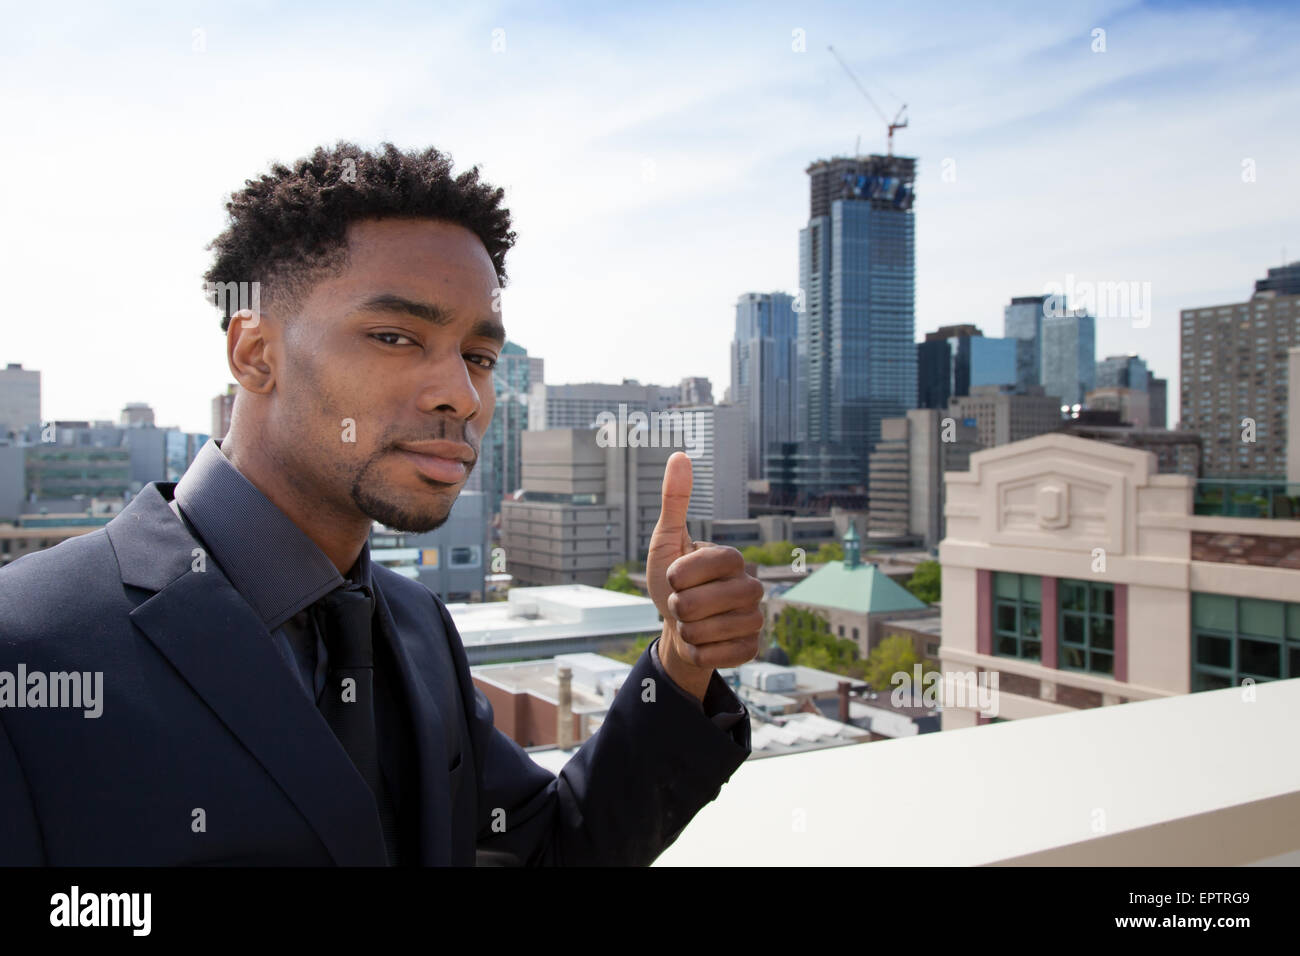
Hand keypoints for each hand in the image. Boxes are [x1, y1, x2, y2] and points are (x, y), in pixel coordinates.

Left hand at [645, 451, 763, 700]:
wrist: (676, 627)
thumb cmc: (671, 581)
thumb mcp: (666, 541)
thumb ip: (674, 501)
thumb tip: (679, 455)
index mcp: (733, 559)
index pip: (710, 563)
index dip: (681, 573)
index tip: (673, 576)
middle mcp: (752, 587)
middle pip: (702, 603)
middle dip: (678, 606)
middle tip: (681, 603)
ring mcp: (754, 619)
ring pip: (707, 632)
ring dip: (686, 631)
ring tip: (690, 622)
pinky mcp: (750, 649)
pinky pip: (716, 656)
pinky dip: (697, 653)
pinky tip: (701, 643)